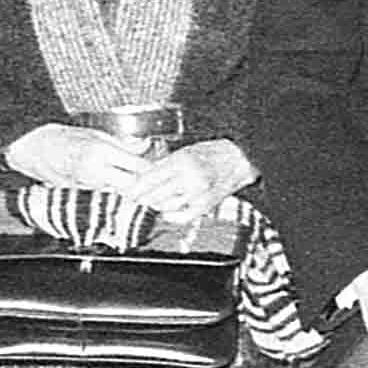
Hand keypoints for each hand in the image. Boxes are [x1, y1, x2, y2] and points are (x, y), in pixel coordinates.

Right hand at [2, 123, 151, 194]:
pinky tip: (127, 191)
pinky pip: (109, 195)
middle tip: (161, 185)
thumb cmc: (66, 137)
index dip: (154, 170)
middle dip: (148, 187)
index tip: (165, 170)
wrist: (36, 150)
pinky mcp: (85, 194)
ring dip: (135, 192)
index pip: (137, 166)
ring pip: (122, 194)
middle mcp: (95, 172)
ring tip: (149, 189)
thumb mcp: (96, 134)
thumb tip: (146, 146)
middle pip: (133, 187)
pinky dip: (119, 194)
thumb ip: (122, 144)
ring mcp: (89, 186)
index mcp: (100, 152)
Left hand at [128, 138, 254, 225]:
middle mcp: (190, 177)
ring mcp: (199, 193)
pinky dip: (171, 216)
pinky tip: (166, 212)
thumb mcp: (185, 150)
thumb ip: (165, 164)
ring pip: (167, 206)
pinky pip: (182, 217)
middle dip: (142, 198)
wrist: (240, 159)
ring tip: (149, 203)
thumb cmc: (213, 152)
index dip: (136, 187)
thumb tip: (143, 177)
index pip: (150, 178)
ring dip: (156, 206)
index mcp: (182, 160)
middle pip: (156, 194)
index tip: (127, 192)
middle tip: (134, 199)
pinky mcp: (206, 205)